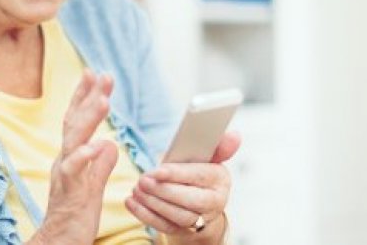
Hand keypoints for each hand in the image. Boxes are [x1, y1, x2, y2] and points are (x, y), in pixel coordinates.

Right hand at [27, 69, 118, 244]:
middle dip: (88, 97)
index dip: (85, 96)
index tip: (95, 73)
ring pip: (75, 139)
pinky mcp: (70, 192)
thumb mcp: (93, 185)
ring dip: (88, 118)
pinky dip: (85, 155)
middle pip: (75, 122)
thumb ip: (100, 163)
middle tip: (102, 75)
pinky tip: (97, 143)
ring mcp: (65, 174)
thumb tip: (109, 143)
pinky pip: (75, 170)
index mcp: (72, 156)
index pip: (77, 120)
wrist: (60, 243)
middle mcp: (65, 160)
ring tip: (103, 99)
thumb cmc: (75, 216)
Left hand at [125, 132, 241, 243]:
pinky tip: (132, 202)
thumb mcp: (205, 156)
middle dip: (164, 190)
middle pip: (191, 201)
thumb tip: (234, 135)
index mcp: (220, 178)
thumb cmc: (196, 172)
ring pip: (178, 216)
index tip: (157, 171)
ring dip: (154, 203)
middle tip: (143, 180)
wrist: (199, 202)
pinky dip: (146, 215)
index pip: (200, 176)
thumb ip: (215, 145)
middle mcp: (215, 201)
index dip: (178, 174)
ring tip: (137, 190)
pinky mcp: (184, 231)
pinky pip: (165, 226)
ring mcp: (200, 219)